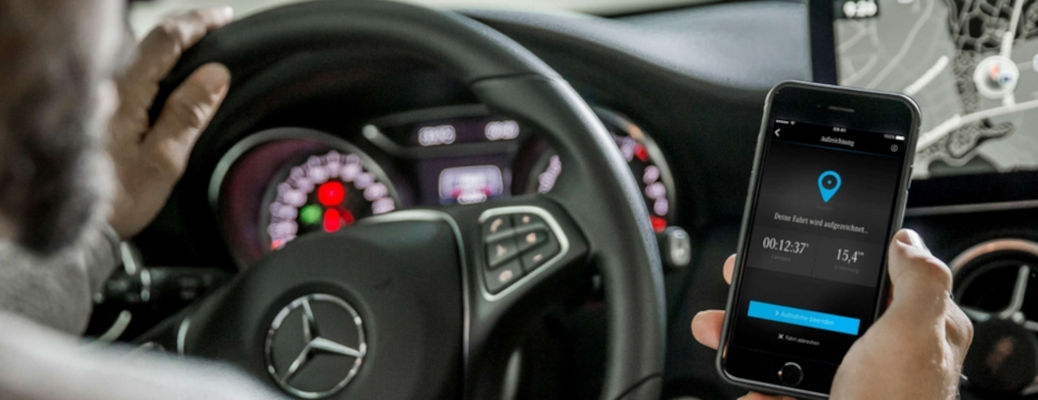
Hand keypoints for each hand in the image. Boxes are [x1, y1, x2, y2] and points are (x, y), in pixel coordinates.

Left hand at [107, 7, 233, 238]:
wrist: (79, 227)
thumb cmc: (119, 201)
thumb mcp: (165, 161)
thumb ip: (189, 113)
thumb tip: (217, 74)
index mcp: (124, 93)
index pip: (166, 40)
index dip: (198, 24)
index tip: (224, 18)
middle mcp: (105, 86)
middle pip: (149, 40)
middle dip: (185, 29)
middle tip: (216, 27)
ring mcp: (98, 95)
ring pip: (137, 55)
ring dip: (168, 46)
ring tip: (197, 48)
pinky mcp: (96, 108)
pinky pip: (128, 72)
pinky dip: (153, 65)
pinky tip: (167, 76)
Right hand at [690, 229, 972, 399]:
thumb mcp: (913, 336)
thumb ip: (918, 282)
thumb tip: (906, 241)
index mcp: (917, 327)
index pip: (880, 273)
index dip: (839, 251)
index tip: (798, 239)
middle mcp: (885, 353)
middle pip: (822, 304)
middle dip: (772, 290)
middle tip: (740, 278)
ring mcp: (851, 381)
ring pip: (792, 343)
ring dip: (748, 333)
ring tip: (716, 328)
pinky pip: (780, 386)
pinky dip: (756, 385)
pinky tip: (746, 385)